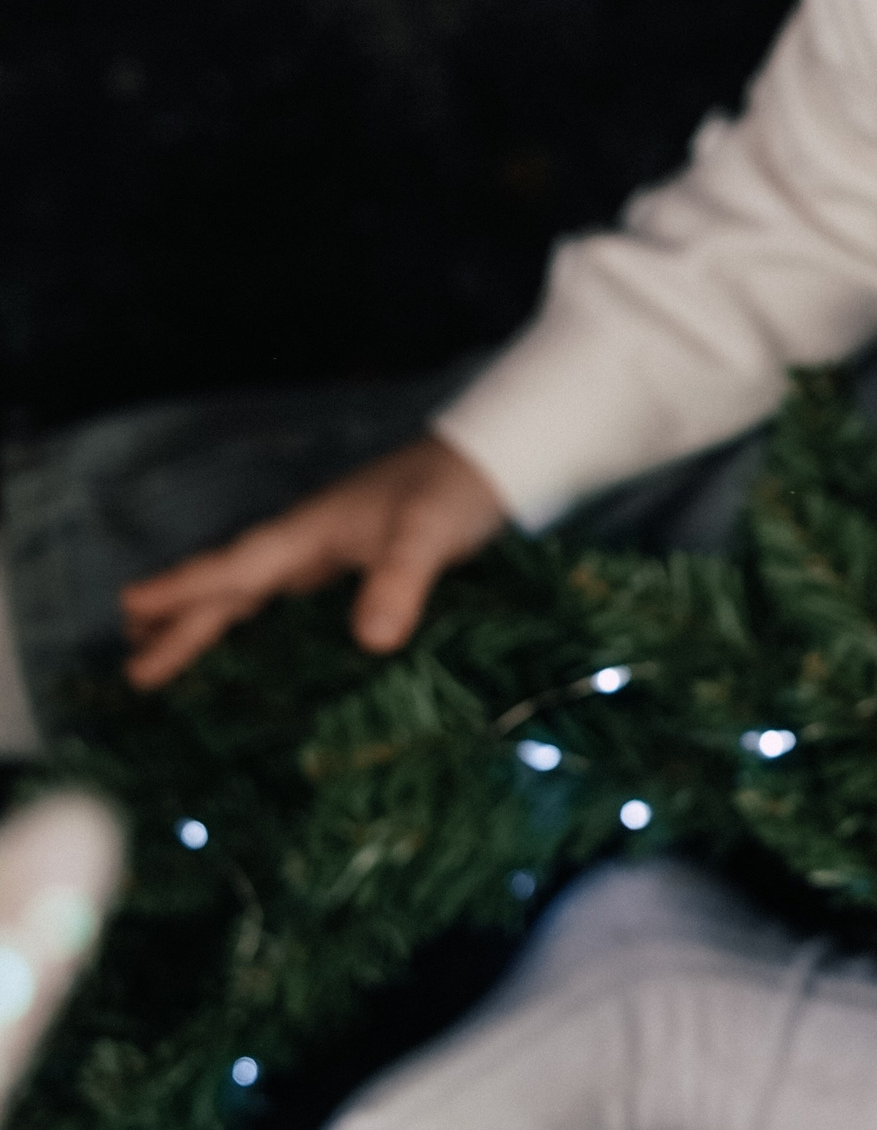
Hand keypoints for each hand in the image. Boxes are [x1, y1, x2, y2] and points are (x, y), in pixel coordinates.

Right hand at [119, 434, 506, 689]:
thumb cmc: (453, 490)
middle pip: (232, 587)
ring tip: (166, 657)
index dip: (185, 591)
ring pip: (254, 594)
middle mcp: (308, 542)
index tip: (131, 610)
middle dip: (183, 624)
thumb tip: (371, 640)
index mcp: (309, 533)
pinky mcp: (354, 563)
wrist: (493, 460)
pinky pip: (287, 601)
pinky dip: (259, 624)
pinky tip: (257, 648)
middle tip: (134, 669)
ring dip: (212, 623)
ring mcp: (328, 552)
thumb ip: (399, 580)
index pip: (235, 568)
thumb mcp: (428, 533)